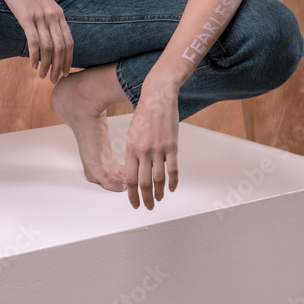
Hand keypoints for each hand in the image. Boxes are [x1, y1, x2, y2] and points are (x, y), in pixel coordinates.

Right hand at [0, 0, 73, 84]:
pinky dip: (35, 56)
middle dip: (60, 67)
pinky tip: (33, 65)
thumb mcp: (41, 4)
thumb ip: (47, 18)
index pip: (69, 41)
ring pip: (49, 47)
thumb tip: (48, 35)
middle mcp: (53, 15)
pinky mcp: (27, 17)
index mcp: (58, 13)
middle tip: (55, 80)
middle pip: (61, 47)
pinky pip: (34, 41)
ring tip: (43, 77)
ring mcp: (40, 16)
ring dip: (47, 65)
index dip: (69, 59)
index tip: (66, 72)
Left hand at [124, 80, 179, 209]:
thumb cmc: (144, 113)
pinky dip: (173, 182)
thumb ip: (134, 152)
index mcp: (131, 148)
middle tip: (147, 207)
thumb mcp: (133, 133)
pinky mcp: (172, 146)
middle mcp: (143, 151)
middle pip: (144, 183)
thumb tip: (135, 170)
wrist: (157, 96)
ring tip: (158, 200)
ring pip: (158, 179)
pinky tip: (171, 188)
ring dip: (158, 193)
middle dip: (145, 199)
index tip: (134, 203)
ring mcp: (158, 149)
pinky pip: (173, 170)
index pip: (130, 178)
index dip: (132, 194)